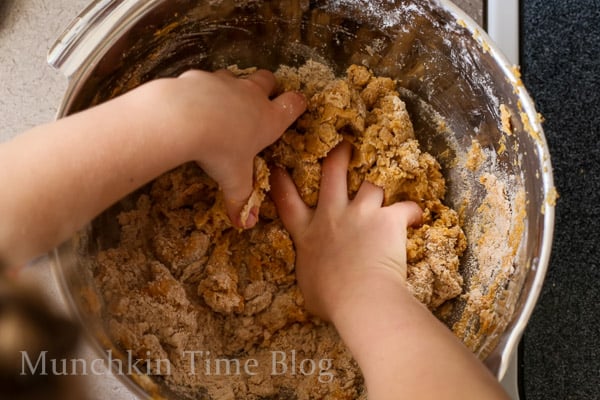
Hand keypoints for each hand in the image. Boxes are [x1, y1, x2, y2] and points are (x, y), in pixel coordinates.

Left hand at [138, 69, 305, 227]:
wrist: (184, 119)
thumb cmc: (220, 150)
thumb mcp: (233, 181)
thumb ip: (241, 201)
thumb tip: (246, 225)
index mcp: (269, 119)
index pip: (294, 104)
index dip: (297, 104)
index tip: (296, 107)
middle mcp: (251, 95)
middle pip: (268, 79)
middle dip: (267, 87)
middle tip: (259, 102)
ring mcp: (226, 82)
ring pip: (236, 77)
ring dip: (233, 87)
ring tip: (222, 106)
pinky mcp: (200, 77)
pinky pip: (205, 79)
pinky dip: (201, 90)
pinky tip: (191, 105)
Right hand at [270, 141, 421, 320]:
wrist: (360, 299)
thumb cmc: (330, 300)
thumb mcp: (308, 286)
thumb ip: (310, 271)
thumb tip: (314, 277)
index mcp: (308, 233)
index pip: (287, 201)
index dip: (282, 181)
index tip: (279, 165)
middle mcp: (331, 215)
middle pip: (332, 172)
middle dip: (338, 155)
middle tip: (345, 146)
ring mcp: (360, 214)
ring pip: (371, 184)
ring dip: (379, 186)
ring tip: (388, 188)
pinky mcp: (387, 219)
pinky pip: (405, 208)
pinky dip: (412, 212)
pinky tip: (416, 216)